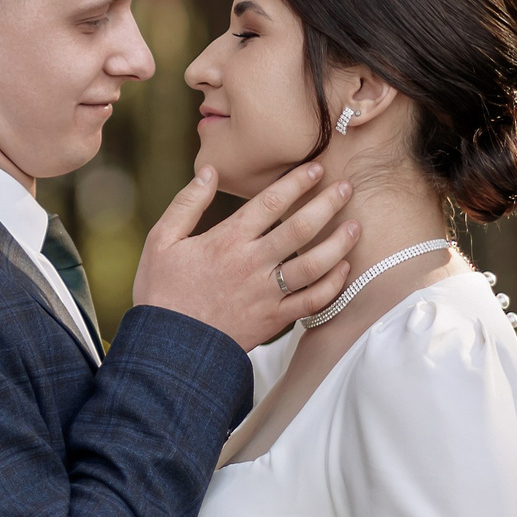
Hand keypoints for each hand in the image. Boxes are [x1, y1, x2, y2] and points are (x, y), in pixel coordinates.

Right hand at [131, 163, 358, 349]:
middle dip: (327, 204)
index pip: (270, 203)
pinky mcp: (273, 321)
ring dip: (338, 244)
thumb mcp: (161, 241)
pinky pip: (311, 302)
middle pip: (300, 229)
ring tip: (356, 226)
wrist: (168, 348)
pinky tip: (343, 269)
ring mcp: (266, 294)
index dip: (297, 182)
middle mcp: (252, 264)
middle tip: (347, 188)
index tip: (316, 168)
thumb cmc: (161, 292)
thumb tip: (209, 171)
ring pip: (313, 265)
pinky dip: (332, 285)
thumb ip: (187, 203)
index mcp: (227, 241)